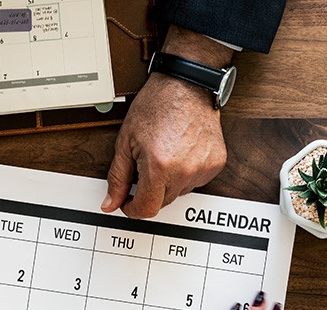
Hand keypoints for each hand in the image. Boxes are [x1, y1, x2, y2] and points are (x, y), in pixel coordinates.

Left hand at [101, 27, 232, 218]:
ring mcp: (203, 168)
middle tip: (144, 166)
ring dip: (168, 182)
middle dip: (149, 191)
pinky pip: (195, 182)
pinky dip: (185, 174)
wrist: (187, 83)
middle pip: (162, 202)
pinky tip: (180, 153)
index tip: (128, 202)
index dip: (133, 209)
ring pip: (178, 193)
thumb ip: (117, 177)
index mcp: (159, 166)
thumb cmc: (157, 105)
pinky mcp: (216, 164)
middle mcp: (184, 170)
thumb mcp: (126, 142)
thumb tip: (110, 203)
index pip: (146, 209)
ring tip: (164, 154)